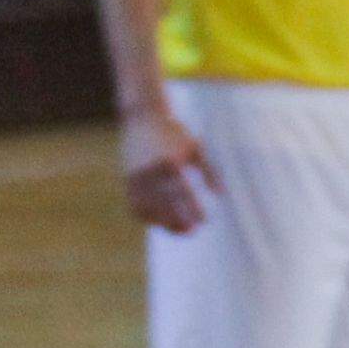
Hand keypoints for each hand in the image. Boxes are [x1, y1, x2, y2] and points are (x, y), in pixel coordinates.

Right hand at [121, 106, 210, 232]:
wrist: (143, 118)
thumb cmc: (174, 133)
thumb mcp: (196, 147)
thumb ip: (209, 171)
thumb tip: (221, 195)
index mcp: (169, 161)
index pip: (182, 192)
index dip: (192, 209)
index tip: (204, 221)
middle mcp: (150, 170)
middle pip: (164, 204)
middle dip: (178, 220)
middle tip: (193, 230)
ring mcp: (135, 176)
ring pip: (148, 208)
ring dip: (163, 222)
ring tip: (181, 230)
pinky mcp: (127, 180)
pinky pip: (135, 205)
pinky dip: (147, 217)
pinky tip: (162, 223)